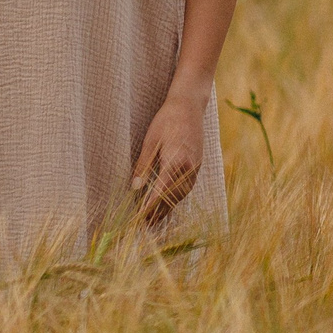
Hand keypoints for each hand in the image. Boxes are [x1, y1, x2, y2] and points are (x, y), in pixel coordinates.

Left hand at [131, 93, 206, 223]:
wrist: (189, 107)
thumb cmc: (166, 121)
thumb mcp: (150, 141)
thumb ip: (143, 165)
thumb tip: (135, 188)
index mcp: (176, 161)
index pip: (161, 190)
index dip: (151, 205)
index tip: (140, 217)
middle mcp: (189, 168)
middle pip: (173, 196)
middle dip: (159, 212)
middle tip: (145, 226)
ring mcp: (196, 167)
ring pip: (182, 194)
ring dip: (169, 207)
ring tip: (155, 220)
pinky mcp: (198, 165)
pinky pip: (187, 187)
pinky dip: (177, 197)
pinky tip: (169, 204)